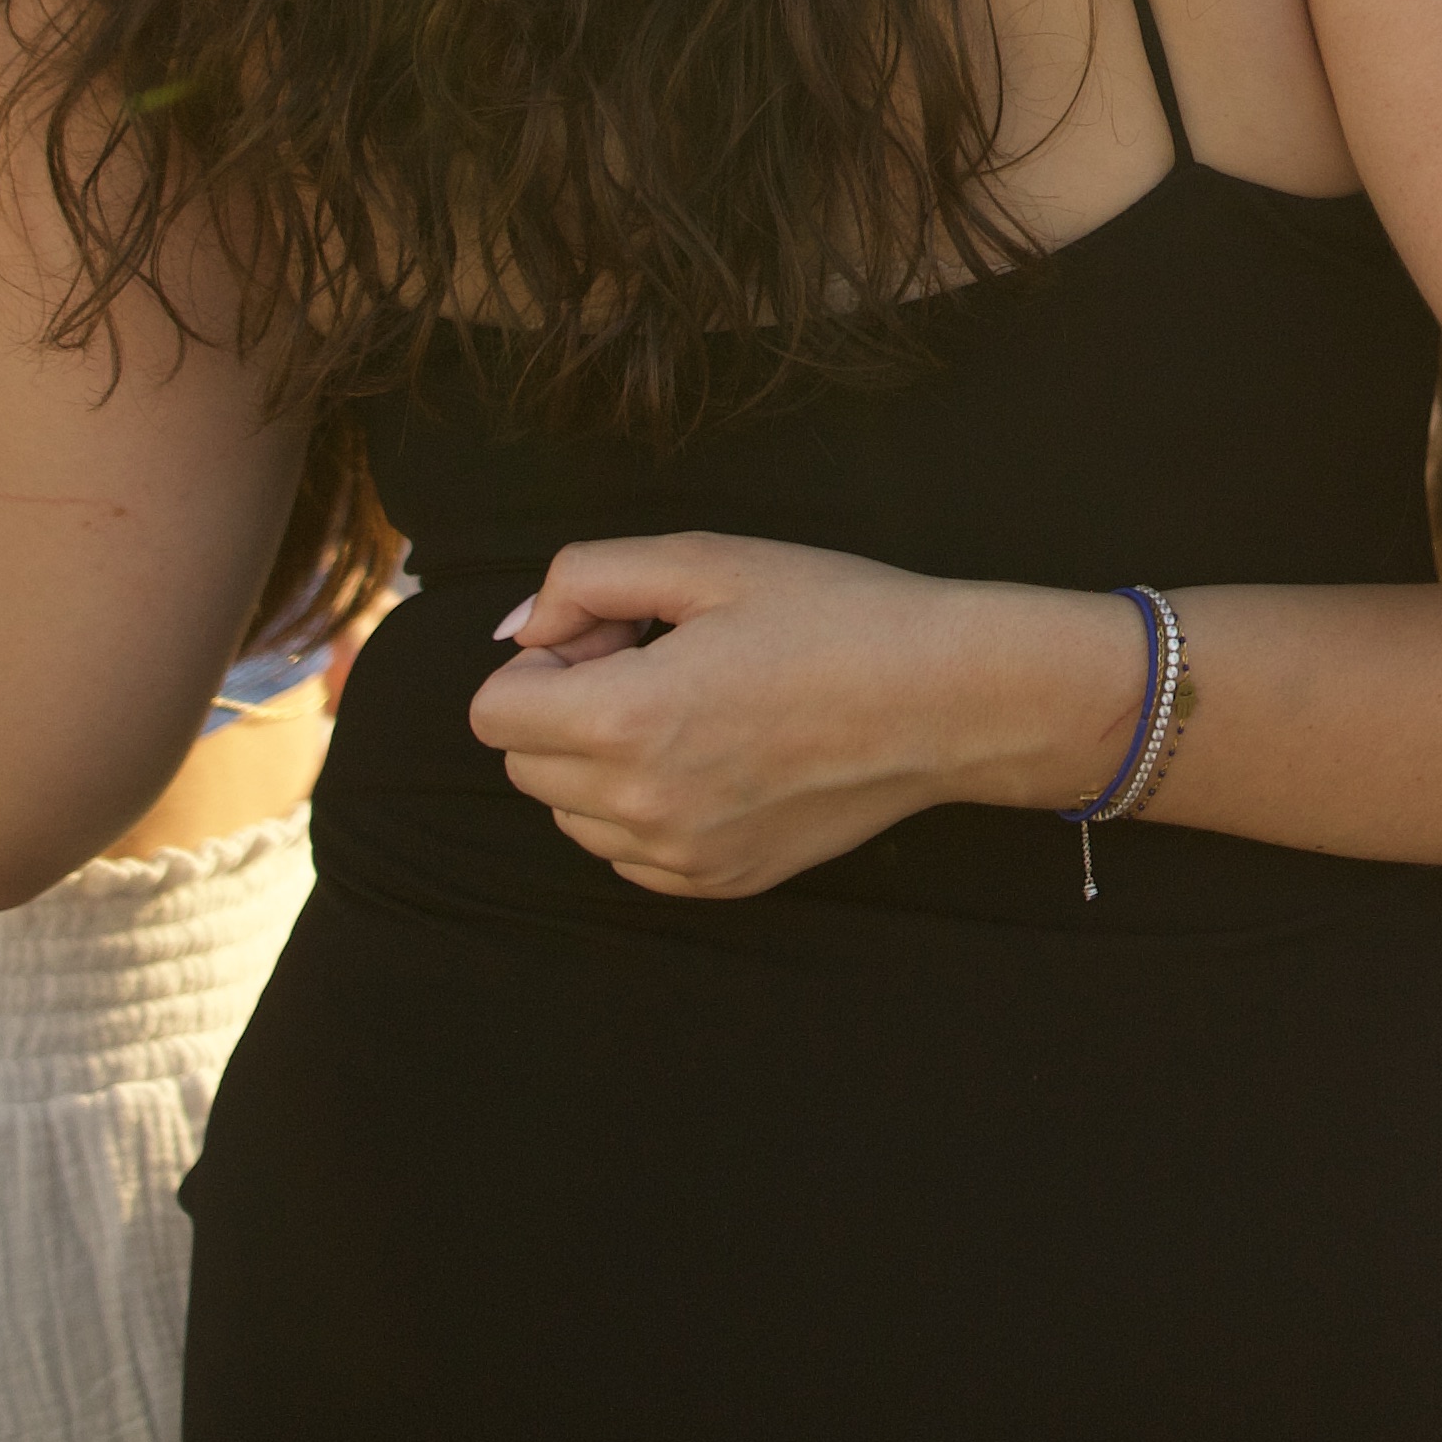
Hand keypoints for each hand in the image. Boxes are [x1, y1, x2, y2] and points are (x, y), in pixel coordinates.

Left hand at [472, 532, 1133, 900]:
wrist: (947, 697)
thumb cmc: (835, 614)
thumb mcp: (706, 559)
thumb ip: (586, 579)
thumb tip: (519, 630)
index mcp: (627, 718)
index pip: (494, 713)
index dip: (543, 658)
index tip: (613, 635)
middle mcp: (641, 804)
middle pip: (523, 765)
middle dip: (565, 706)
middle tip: (656, 660)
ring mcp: (680, 855)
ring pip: (570, 815)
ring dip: (599, 762)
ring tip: (693, 710)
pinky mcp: (718, 882)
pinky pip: (627, 853)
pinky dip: (644, 808)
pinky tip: (716, 756)